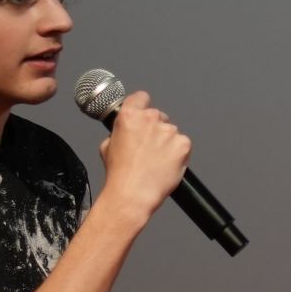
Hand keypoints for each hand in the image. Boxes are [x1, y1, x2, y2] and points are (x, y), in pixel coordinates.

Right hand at [95, 90, 190, 218]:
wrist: (133, 194)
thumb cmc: (119, 174)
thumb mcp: (107, 146)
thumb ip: (118, 132)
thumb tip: (124, 130)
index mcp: (129, 116)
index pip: (141, 97)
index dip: (142, 106)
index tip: (143, 114)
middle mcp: (150, 119)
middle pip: (159, 116)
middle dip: (155, 129)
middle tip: (148, 148)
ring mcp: (168, 131)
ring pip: (171, 132)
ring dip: (167, 142)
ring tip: (156, 161)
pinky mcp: (183, 144)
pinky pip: (183, 144)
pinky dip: (178, 153)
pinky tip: (166, 164)